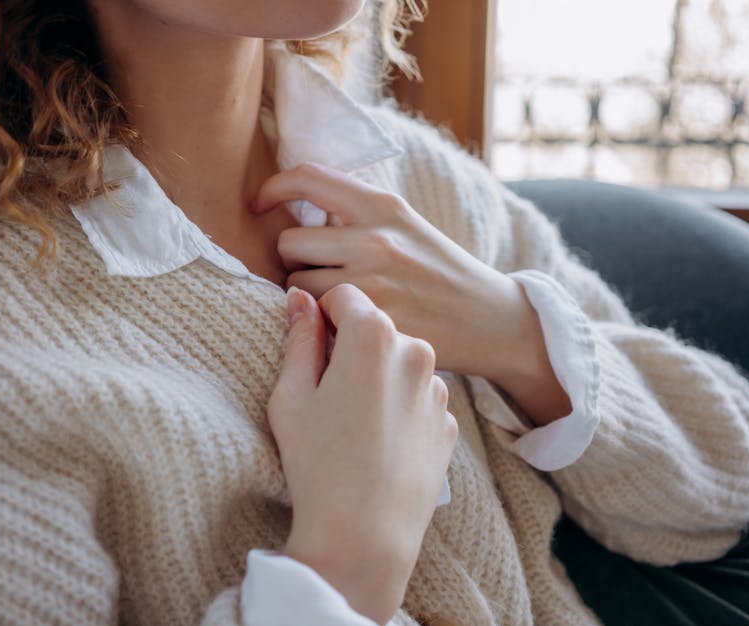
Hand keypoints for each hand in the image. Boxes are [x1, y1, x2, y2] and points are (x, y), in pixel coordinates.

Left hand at [253, 162, 540, 383]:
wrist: (490, 319)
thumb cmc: (439, 271)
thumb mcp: (405, 225)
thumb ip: (356, 213)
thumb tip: (295, 205)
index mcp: (383, 205)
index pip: (308, 177)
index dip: (273, 188)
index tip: (258, 204)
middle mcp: (376, 238)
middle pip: (289, 241)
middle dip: (293, 259)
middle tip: (316, 273)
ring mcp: (373, 283)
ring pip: (296, 285)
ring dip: (303, 295)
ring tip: (333, 301)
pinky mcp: (373, 323)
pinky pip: (317, 319)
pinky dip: (322, 322)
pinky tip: (344, 324)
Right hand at [268, 284, 457, 624]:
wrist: (365, 535)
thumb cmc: (317, 464)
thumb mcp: (291, 395)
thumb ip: (299, 338)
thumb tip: (300, 300)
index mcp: (374, 336)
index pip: (345, 296)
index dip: (322, 315)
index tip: (311, 346)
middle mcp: (416, 352)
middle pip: (376, 329)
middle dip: (352, 347)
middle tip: (329, 393)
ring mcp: (438, 389)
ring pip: (399, 363)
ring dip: (379, 376)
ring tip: (355, 424)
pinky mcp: (448, 422)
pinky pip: (419, 397)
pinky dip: (399, 407)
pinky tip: (379, 442)